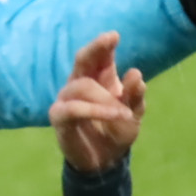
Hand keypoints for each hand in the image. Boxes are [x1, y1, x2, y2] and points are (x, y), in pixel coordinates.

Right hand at [50, 33, 145, 172]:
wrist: (106, 159)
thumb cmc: (118, 129)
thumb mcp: (133, 113)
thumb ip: (135, 96)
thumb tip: (136, 74)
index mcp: (100, 78)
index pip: (100, 57)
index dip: (104, 45)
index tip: (114, 35)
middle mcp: (81, 83)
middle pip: (83, 60)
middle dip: (96, 48)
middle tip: (110, 39)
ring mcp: (67, 98)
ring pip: (83, 86)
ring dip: (106, 99)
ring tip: (125, 113)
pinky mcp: (59, 116)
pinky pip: (73, 108)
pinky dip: (94, 110)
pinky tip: (113, 114)